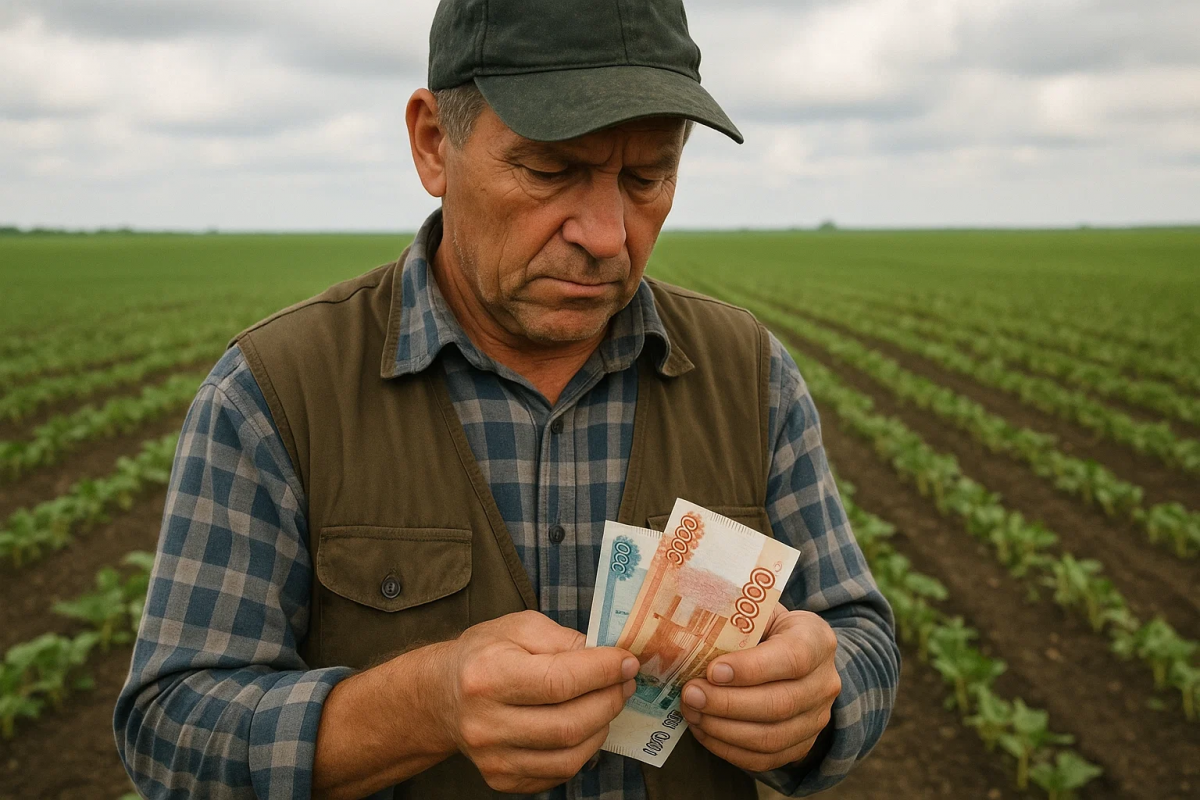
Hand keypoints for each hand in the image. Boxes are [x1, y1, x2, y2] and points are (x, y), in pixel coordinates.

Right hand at [432, 610, 637, 792]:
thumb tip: (608, 658)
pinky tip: (585, 726)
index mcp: (487, 675)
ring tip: (607, 703)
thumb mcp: (519, 627)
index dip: (603, 672)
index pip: (558, 681)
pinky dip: (583, 750)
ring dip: (601, 727)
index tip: (627, 661)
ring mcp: (492, 758)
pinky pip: (559, 773)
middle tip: (625, 682)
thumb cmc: (485, 654)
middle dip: (609, 700)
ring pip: (569, 756)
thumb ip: (564, 639)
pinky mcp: (502, 779)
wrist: (443, 695)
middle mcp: (485, 723)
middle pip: (568, 724)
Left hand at [679, 604, 840, 771]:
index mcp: (816, 641)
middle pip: (779, 704)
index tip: (712, 670)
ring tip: (692, 713)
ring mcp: (816, 719)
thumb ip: (736, 620)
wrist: (800, 659)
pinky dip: (728, 750)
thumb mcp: (762, 612)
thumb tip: (687, 635)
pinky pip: (764, 759)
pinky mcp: (801, 745)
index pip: (792, 658)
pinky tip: (704, 731)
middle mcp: (824, 683)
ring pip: (770, 737)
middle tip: (690, 694)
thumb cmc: (770, 630)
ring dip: (723, 729)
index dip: (751, 668)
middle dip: (727, 703)